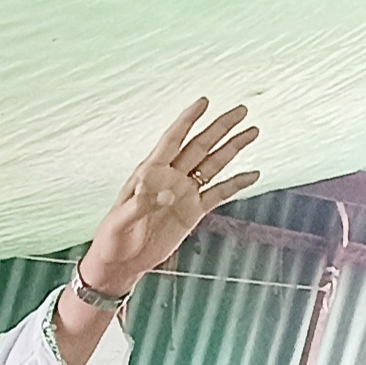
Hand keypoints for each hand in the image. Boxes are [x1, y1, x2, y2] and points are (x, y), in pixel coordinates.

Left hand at [75, 100, 262, 297]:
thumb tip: (169, 193)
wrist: (120, 262)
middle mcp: (170, 178)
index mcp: (149, 173)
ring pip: (213, 164)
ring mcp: (184, 193)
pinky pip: (219, 193)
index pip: (172, 140)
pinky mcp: (193, 211)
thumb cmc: (112, 238)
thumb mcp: (120, 220)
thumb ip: (141, 204)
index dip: (187, 120)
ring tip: (252, 131)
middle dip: (219, 128)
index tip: (204, 101)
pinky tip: (253, 174)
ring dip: (232, 147)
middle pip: (199, 146)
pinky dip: (236, 184)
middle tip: (241, 110)